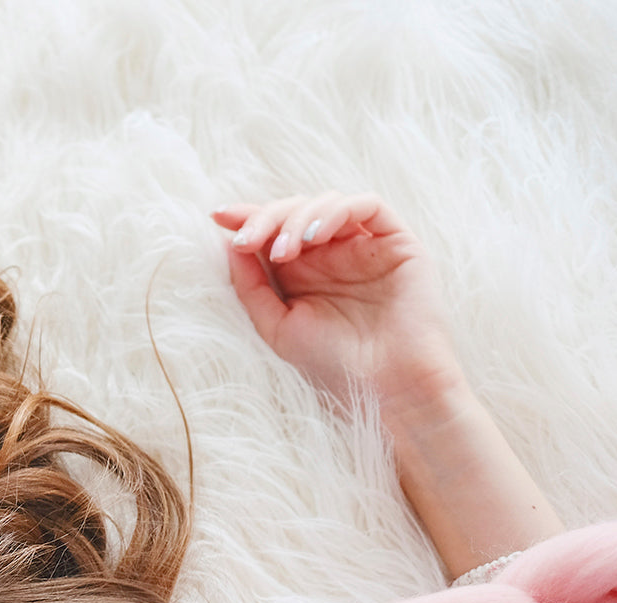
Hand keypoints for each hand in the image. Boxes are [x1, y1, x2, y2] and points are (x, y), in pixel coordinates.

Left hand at [213, 193, 462, 418]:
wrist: (388, 386)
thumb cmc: (334, 363)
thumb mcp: (277, 326)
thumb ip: (251, 287)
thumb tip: (228, 244)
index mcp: (303, 272)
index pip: (273, 231)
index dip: (247, 217)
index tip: (219, 217)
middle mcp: (333, 254)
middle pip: (295, 211)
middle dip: (266, 218)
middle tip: (247, 241)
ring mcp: (364, 245)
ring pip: (326, 203)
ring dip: (296, 219)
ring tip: (284, 252)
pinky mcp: (397, 241)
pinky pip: (368, 205)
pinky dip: (335, 212)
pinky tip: (314, 237)